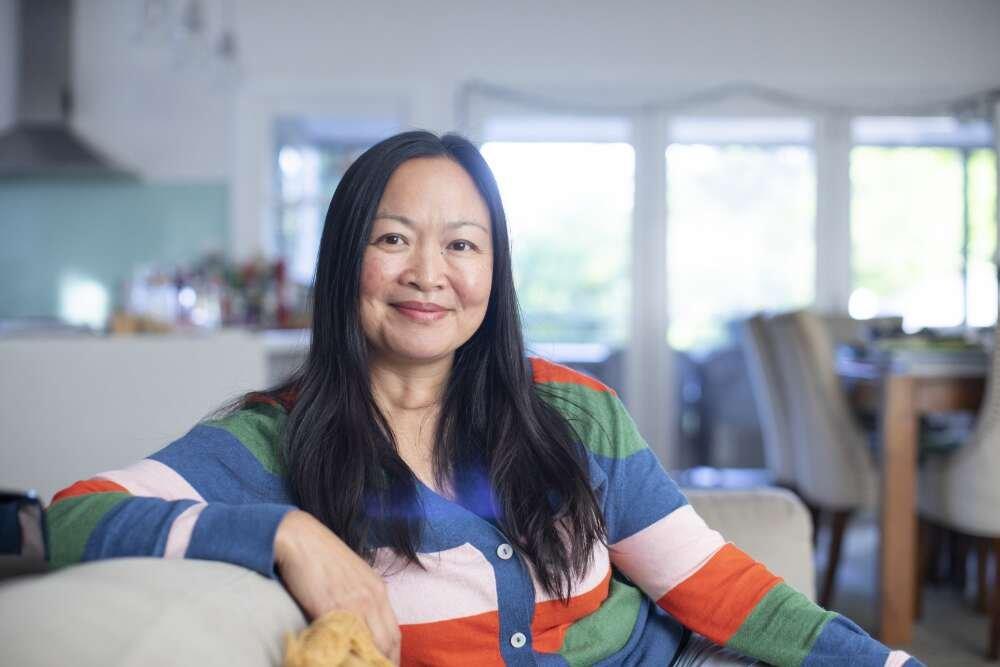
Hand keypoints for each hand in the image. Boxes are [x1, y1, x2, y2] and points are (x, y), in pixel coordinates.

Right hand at [275, 510, 400, 664]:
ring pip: (371, 646)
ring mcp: (353, 604)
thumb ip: (360, 599)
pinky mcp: (331, 608)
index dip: (391, 656)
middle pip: (387, 643)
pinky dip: (346, 656)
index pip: (394, 633)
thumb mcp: (351, 576)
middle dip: (383, 663)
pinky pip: (345, 641)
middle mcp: (371, 598)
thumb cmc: (321, 555)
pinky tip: (339, 661)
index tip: (383, 666)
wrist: (298, 537)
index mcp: (378, 590)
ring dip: (366, 662)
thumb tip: (361, 626)